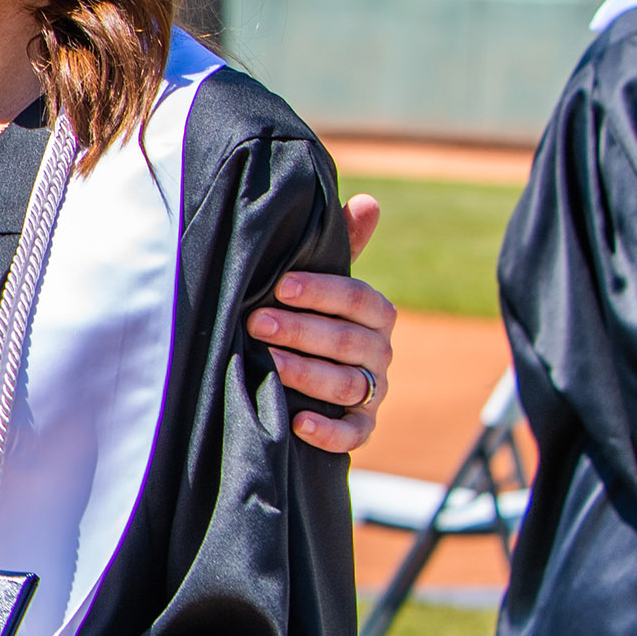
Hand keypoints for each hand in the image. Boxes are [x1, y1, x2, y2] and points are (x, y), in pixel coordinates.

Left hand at [258, 197, 393, 453]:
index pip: (359, 299)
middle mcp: (380, 352)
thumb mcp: (317, 282)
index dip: (322, 292)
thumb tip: (368, 201)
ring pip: (350, 385)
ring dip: (308, 374)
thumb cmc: (306, 315)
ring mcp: (373, 391)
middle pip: (349, 342)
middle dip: (302, 331)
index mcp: (375, 313)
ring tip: (267, 364)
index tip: (280, 286)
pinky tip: (298, 421)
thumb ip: (339, 247)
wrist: (298, 375)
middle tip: (256, 322)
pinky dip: (329, 431)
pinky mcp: (360, 427)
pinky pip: (354, 434)